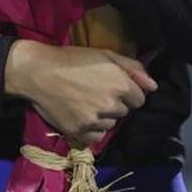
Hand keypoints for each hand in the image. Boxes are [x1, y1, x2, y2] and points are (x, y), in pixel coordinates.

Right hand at [5, 40, 158, 145]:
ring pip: (111, 124)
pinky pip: (97, 137)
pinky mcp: (81, 133)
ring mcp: (96, 121)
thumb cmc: (72, 59)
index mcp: (121, 84)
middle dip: (115, 103)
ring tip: (85, 102)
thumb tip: (154, 86)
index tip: (111, 85)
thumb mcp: (105, 54)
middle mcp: (112, 105)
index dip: (127, 91)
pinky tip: (79, 114)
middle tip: (94, 91)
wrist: (38, 73)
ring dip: (103, 117)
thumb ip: (133, 68)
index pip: (139, 99)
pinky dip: (91, 128)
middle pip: (124, 112)